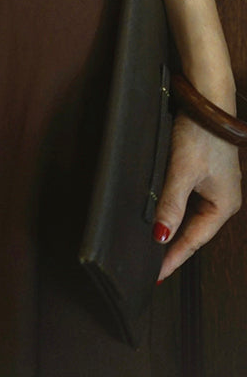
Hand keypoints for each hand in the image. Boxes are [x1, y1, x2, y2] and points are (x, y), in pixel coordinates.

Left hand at [154, 113, 241, 280]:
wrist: (207, 101)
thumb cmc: (200, 134)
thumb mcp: (181, 171)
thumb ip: (171, 205)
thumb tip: (161, 236)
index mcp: (224, 205)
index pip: (194, 240)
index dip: (174, 257)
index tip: (158, 275)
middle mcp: (223, 199)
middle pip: (194, 231)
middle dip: (173, 246)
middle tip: (152, 265)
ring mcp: (215, 187)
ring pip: (190, 216)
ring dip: (173, 228)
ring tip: (153, 245)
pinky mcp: (206, 174)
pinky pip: (189, 200)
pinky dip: (174, 210)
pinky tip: (161, 215)